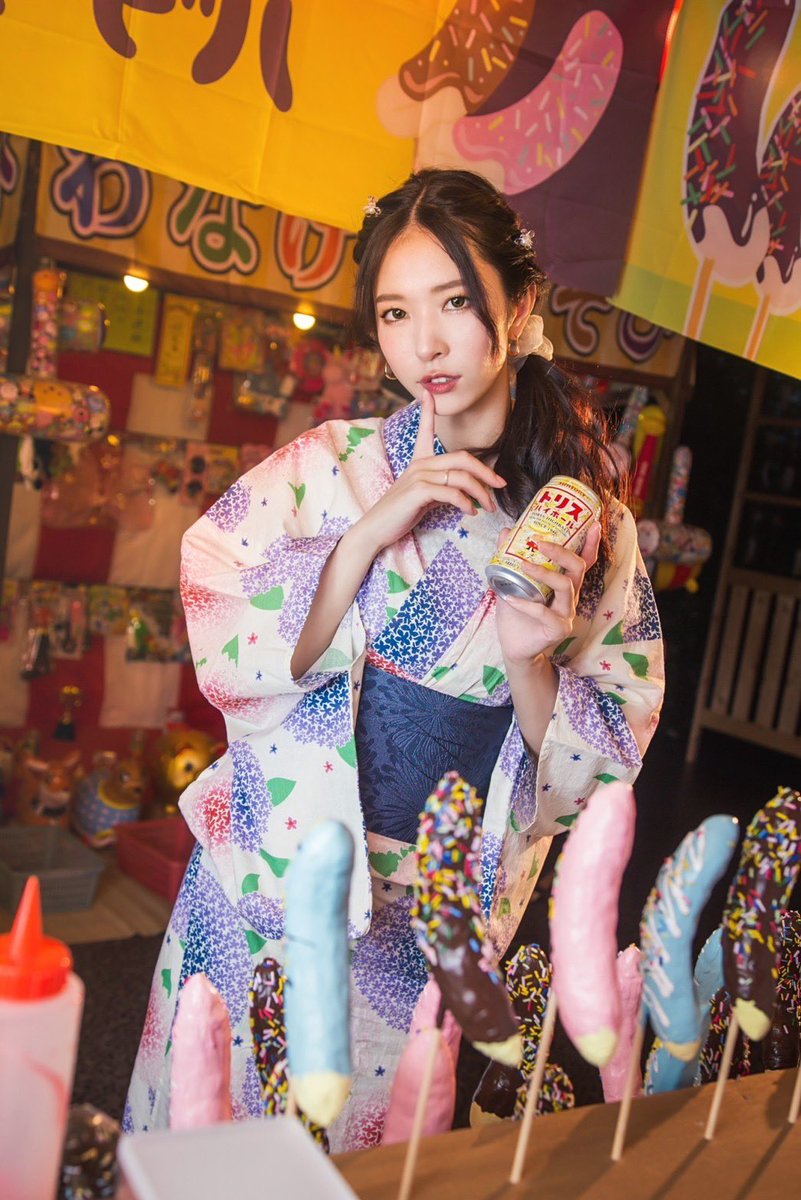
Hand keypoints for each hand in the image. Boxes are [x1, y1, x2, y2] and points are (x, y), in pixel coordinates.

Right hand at [354, 391, 506, 553]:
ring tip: (489, 506)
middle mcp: (419, 464)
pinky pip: (452, 493)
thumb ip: (443, 488)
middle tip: (501, 484)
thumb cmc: (400, 513)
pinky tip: (470, 512)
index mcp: (419, 461)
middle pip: (463, 458)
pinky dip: (466, 503)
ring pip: (461, 477)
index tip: (428, 393)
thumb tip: (467, 493)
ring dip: (481, 493)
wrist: (377, 528)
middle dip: (487, 472)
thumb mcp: (425, 496)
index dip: (428, 411)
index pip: (425, 430)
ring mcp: (419, 476)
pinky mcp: (419, 491)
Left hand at [494, 521, 601, 665]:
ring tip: (524, 566)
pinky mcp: (558, 629)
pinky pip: (544, 613)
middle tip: (539, 542)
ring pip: (566, 586)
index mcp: (563, 583)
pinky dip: (525, 604)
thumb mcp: (510, 582)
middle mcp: (570, 596)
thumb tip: (507, 531)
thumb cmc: (516, 614)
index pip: (582, 561)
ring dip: (545, 573)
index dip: (590, 544)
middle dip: (561, 552)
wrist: (514, 647)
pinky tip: (510, 599)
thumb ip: (509, 558)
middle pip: (578, 568)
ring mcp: (566, 613)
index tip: (592, 525)